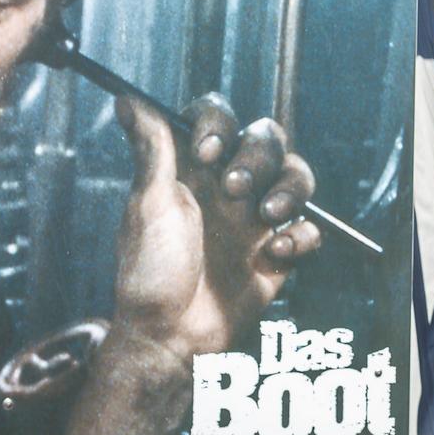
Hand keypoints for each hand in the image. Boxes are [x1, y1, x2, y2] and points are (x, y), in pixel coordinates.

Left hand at [111, 94, 321, 358]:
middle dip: (258, 157)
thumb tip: (124, 98)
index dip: (220, 124)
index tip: (208, 153)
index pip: (218, 118)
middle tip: (235, 190)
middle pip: (266, 139)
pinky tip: (274, 256)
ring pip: (296, 175)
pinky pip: (309, 228)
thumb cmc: (151, 271)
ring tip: (267, 217)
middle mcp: (228, 186)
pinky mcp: (278, 252)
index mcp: (193, 169)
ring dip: (289, 188)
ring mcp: (255, 218)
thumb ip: (151, 148)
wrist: (172, 336)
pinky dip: (300, 237)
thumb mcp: (148, 204)